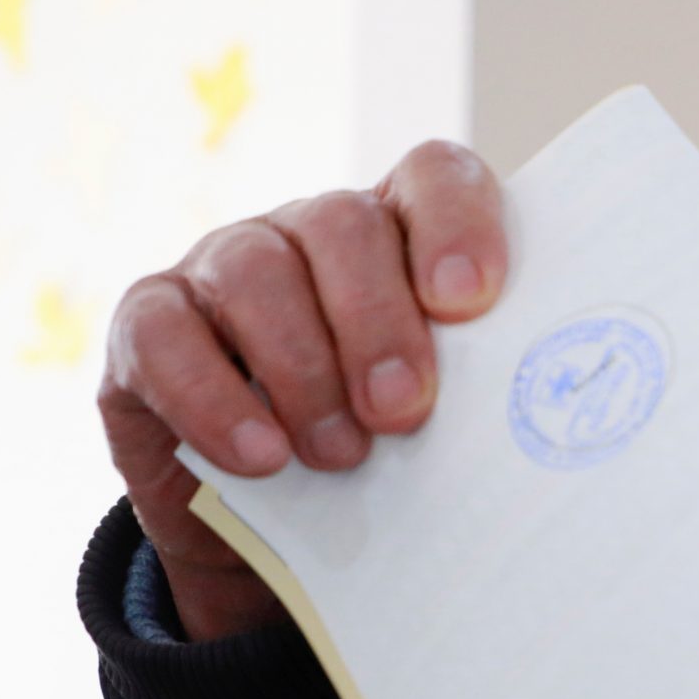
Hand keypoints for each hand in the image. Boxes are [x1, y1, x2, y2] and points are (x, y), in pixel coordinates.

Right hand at [97, 142, 508, 640]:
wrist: (285, 520)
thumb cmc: (397, 451)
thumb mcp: (450, 417)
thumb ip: (484, 389)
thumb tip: (547, 412)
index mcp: (405, 233)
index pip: (434, 177)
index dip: (456, 225)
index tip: (471, 301)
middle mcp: (314, 231)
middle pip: (345, 227)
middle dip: (379, 321)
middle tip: (406, 411)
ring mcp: (225, 265)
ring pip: (258, 273)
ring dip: (305, 370)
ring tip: (344, 455)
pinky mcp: (151, 322)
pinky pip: (167, 338)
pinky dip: (215, 401)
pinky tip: (263, 457)